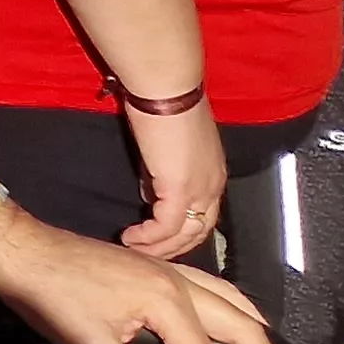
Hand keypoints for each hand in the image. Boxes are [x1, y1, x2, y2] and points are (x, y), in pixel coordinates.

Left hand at [0, 201, 274, 343]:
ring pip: (232, 301)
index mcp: (167, 299)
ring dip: (255, 333)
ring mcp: (170, 269)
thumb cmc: (49, 295)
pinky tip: (234, 321)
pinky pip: (212, 286)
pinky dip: (233, 308)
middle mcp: (179, 280)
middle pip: (242, 325)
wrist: (21, 248)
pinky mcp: (156, 267)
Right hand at [119, 101, 228, 258]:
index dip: (181, 230)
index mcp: (213, 172)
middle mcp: (213, 185)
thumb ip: (163, 168)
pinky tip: (130, 238)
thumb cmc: (165, 102)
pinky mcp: (180, 190)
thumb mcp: (166, 143)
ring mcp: (200, 189)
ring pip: (185, 235)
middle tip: (146, 254)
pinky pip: (165, 226)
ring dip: (159, 247)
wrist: (166, 89)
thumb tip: (153, 188)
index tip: (157, 238)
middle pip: (199, 231)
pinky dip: (148, 237)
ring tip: (134, 249)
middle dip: (172, 247)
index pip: (203, 214)